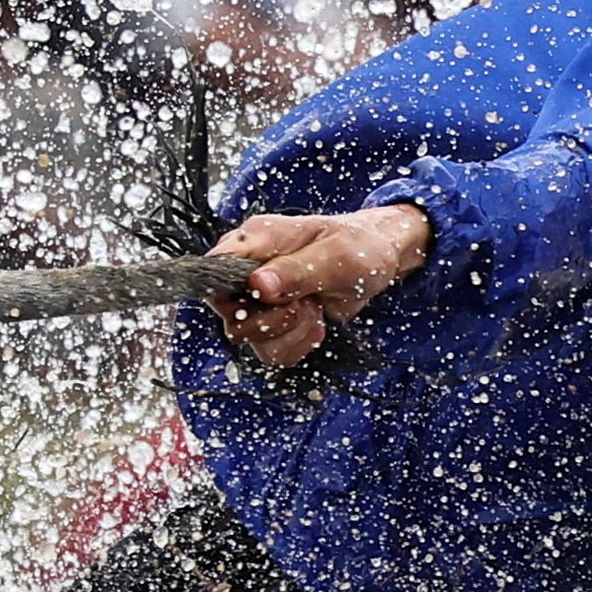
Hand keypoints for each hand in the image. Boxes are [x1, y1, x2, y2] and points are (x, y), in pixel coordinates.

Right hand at [212, 204, 429, 369]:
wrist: (379, 257)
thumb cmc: (358, 245)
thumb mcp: (335, 254)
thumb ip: (296, 270)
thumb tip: (257, 285)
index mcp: (256, 241)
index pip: (213, 270)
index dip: (229, 293)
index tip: (265, 299)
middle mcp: (250, 271)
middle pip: (229, 315)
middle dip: (271, 321)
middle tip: (303, 304)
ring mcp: (260, 299)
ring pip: (250, 339)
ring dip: (289, 334)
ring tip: (315, 310)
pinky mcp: (275, 322)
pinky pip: (271, 351)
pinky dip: (297, 345)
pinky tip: (317, 323)